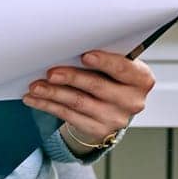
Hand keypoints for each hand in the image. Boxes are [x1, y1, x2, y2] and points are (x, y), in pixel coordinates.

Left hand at [24, 50, 154, 154]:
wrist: (114, 107)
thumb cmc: (113, 77)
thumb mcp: (117, 66)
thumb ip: (104, 58)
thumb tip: (71, 48)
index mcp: (141, 79)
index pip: (123, 69)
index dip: (105, 62)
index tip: (84, 55)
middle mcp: (132, 101)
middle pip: (97, 86)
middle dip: (71, 78)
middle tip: (51, 72)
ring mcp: (115, 118)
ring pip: (79, 103)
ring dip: (54, 93)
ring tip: (36, 86)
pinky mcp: (98, 130)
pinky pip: (69, 116)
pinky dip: (49, 106)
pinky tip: (36, 99)